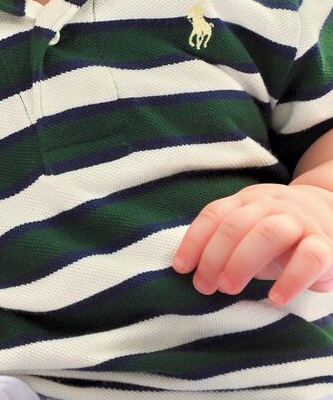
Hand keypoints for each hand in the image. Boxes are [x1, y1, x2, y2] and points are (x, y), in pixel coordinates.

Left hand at [172, 183, 332, 304]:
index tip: (181, 267)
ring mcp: (299, 221)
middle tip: (204, 286)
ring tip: (228, 288)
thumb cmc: (279, 233)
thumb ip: (226, 244)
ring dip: (243, 262)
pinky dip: (291, 279)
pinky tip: (275, 298)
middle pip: (236, 224)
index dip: (194, 241)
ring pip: (268, 233)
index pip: (214, 214)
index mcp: (246, 200)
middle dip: (214, 257)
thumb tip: (193, 271)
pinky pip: (310, 258)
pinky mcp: (326, 243)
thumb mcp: (249, 231)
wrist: (331, 214)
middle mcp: (270, 205)